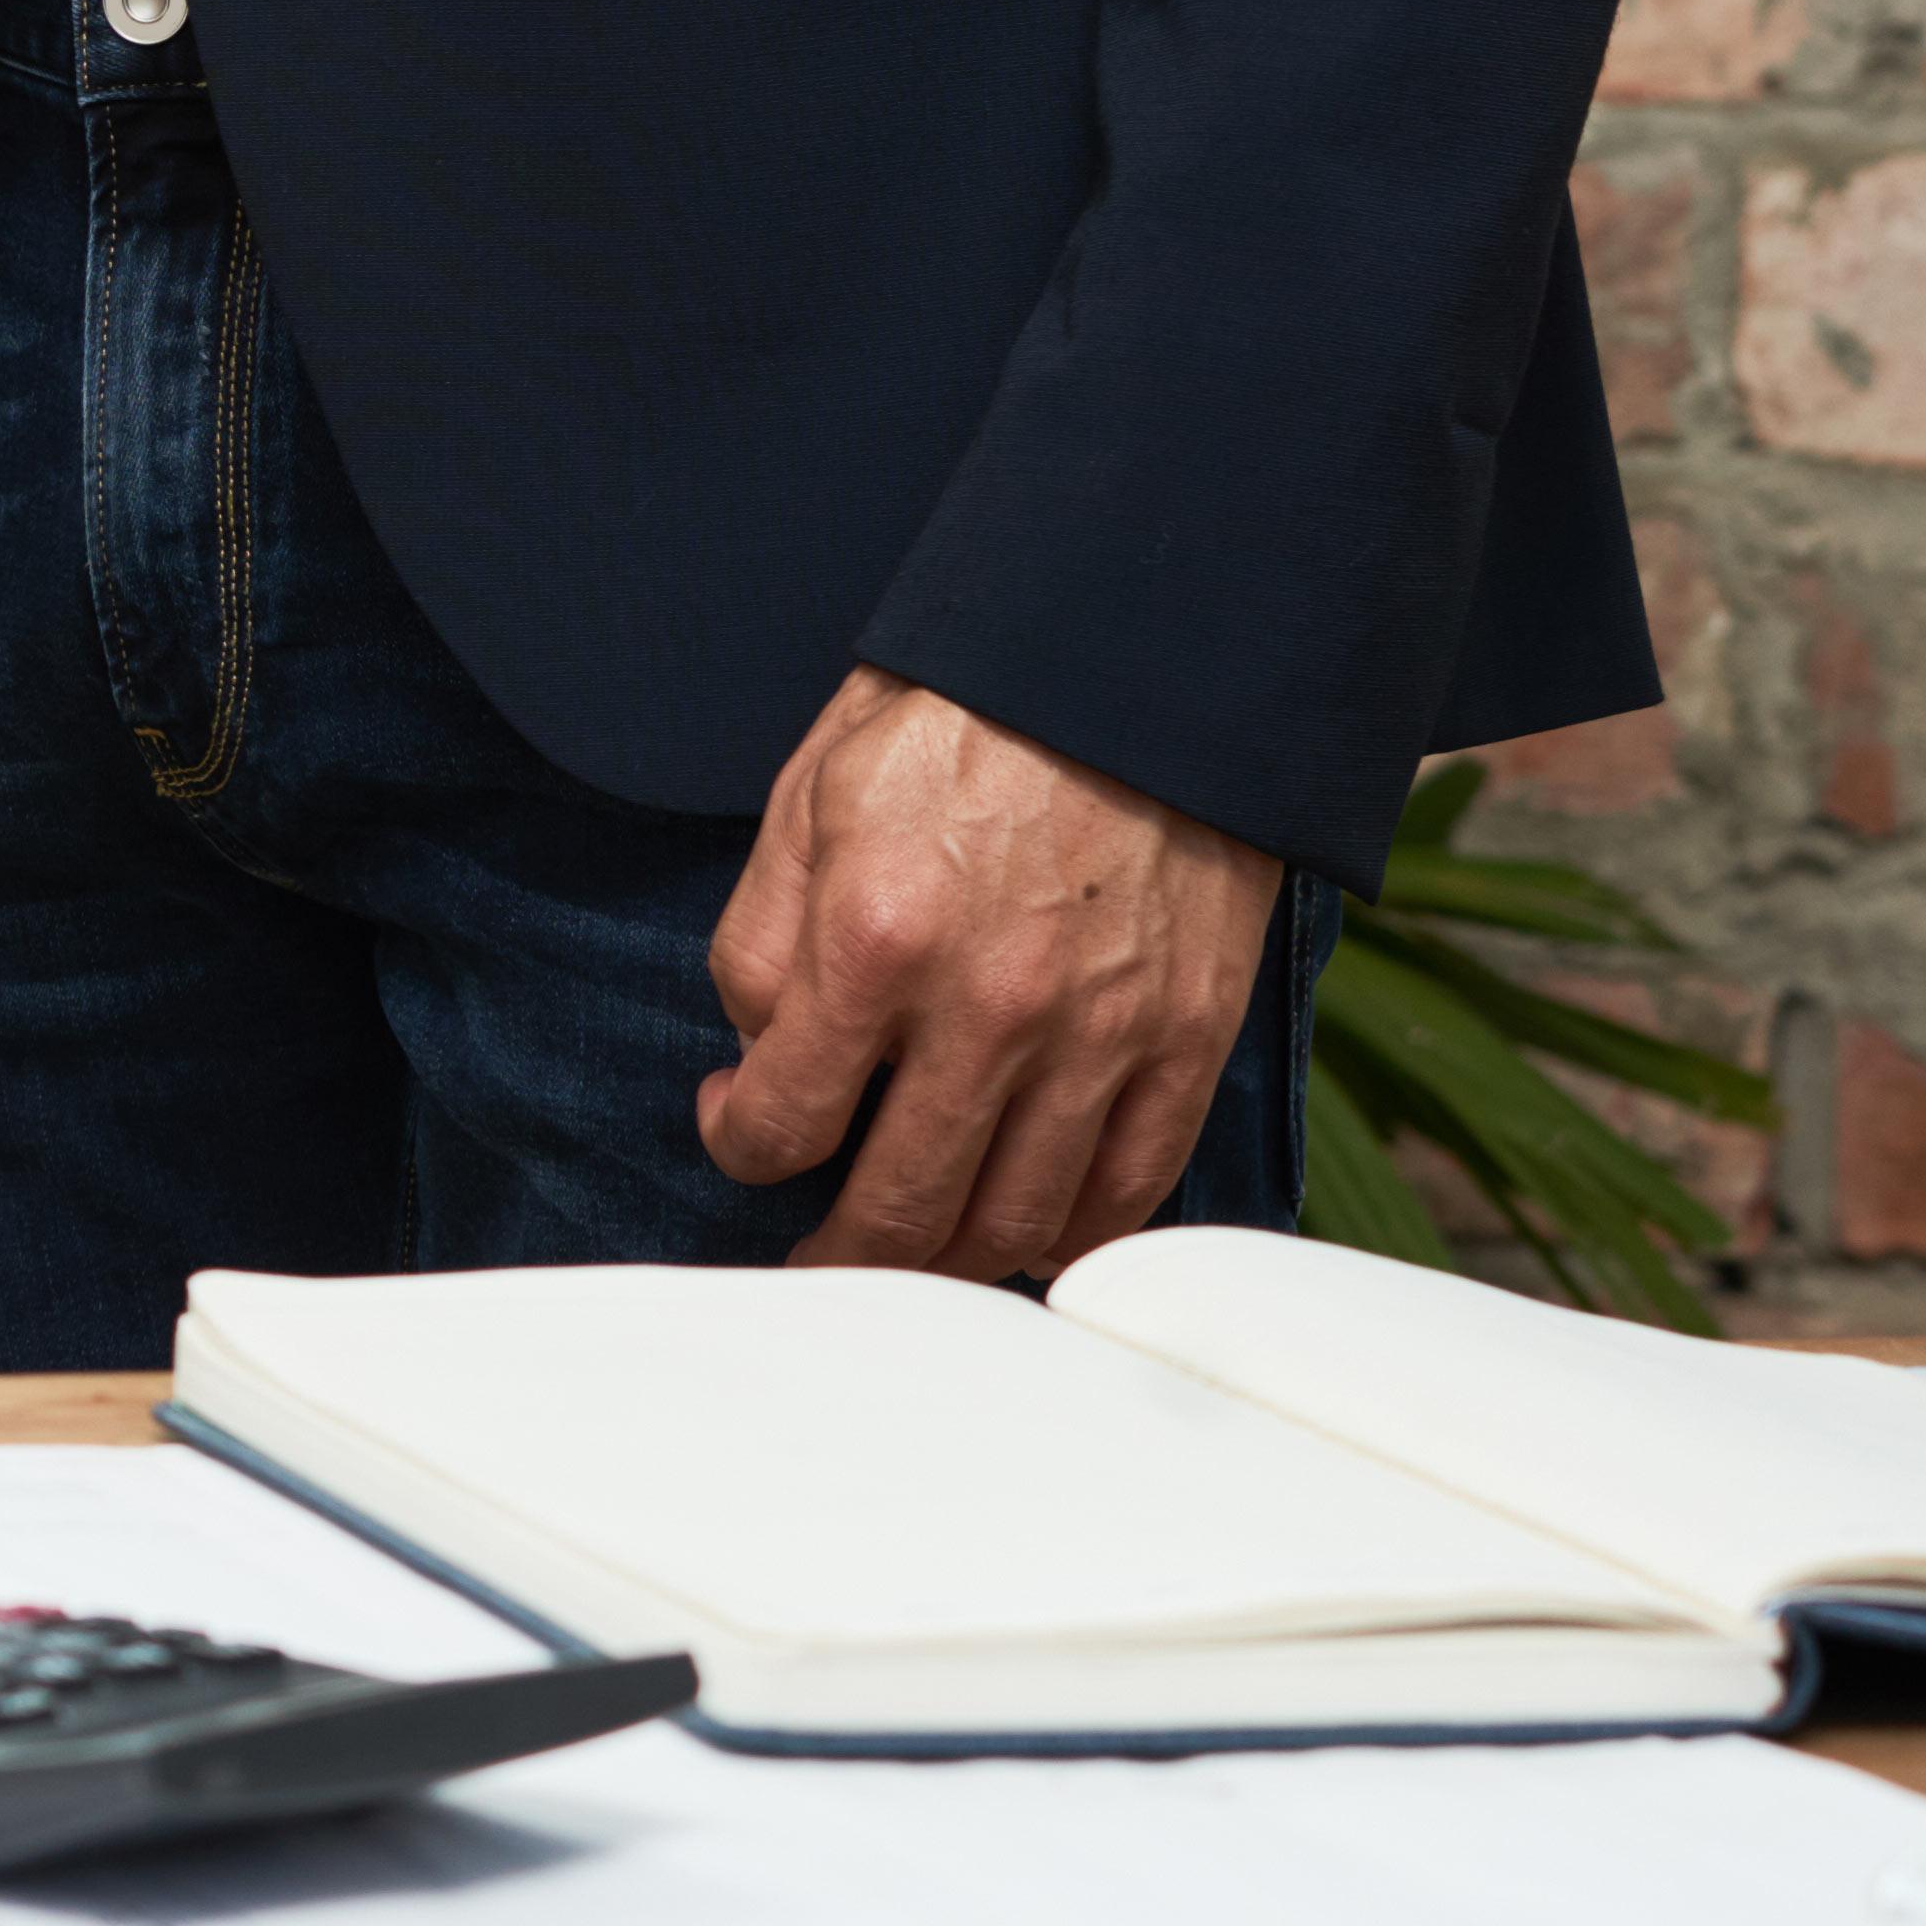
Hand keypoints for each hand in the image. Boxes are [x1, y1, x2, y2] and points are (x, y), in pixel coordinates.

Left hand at [698, 670, 1284, 1281]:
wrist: (1136, 661)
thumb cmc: (964, 719)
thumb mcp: (809, 798)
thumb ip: (760, 941)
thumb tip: (754, 1059)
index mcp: (875, 941)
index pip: (781, 1121)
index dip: (739, 1145)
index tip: (741, 1129)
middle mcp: (990, 1007)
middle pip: (899, 1207)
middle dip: (838, 1255)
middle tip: (816, 1260)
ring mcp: (1101, 1034)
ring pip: (1013, 1223)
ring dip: (948, 1264)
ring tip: (911, 1254)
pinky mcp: (1187, 1040)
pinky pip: (1129, 1190)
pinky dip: (1072, 1238)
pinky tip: (1026, 1234)